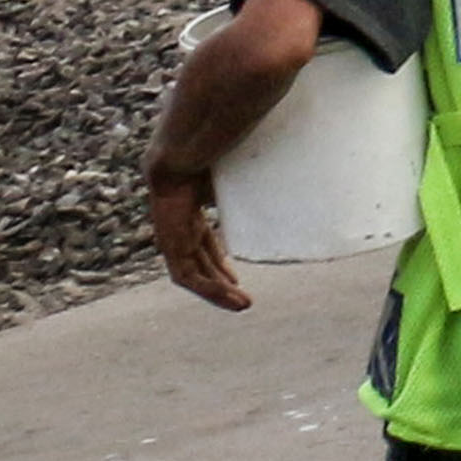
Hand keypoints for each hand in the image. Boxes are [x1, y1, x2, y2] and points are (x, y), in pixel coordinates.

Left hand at [150, 167, 247, 310]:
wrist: (181, 155)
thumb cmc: (209, 156)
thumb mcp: (233, 177)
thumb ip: (251, 181)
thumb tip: (291, 170)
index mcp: (189, 210)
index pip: (202, 242)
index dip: (219, 260)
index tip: (236, 276)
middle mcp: (178, 227)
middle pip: (198, 262)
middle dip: (219, 281)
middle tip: (242, 298)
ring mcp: (171, 237)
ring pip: (193, 274)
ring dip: (216, 293)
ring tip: (243, 305)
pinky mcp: (170, 246)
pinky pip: (186, 276)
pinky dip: (207, 289)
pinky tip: (229, 298)